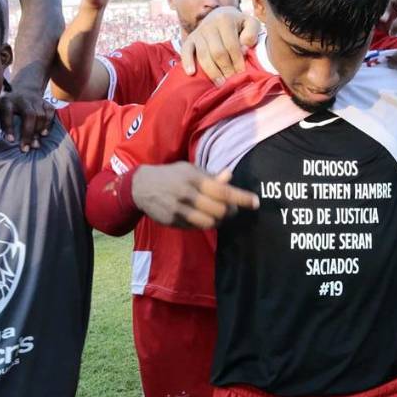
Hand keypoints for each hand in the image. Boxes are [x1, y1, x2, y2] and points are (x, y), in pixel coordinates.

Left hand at [0, 86, 55, 151]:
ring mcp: (35, 99)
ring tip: (36, 144)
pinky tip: (44, 133)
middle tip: (26, 149)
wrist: (22, 87)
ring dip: (39, 131)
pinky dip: (48, 123)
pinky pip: (50, 111)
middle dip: (28, 133)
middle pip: (29, 115)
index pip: (8, 114)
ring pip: (40, 115)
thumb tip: (1, 140)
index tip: (11, 141)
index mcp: (7, 101)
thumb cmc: (8, 104)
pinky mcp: (45, 101)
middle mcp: (22, 99)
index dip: (9, 128)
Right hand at [131, 162, 259, 228]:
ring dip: (219, 220)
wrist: (141, 186)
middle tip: (233, 208)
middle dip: (230, 211)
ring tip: (220, 213)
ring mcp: (179, 209)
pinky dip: (205, 223)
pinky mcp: (173, 221)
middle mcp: (187, 194)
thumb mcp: (190, 170)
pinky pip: (196, 227)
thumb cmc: (172, 175)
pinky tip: (204, 216)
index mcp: (194, 178)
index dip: (242, 198)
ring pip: (209, 222)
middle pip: (219, 210)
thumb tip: (230, 176)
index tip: (255, 202)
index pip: (223, 191)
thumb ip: (210, 176)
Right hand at [181, 6, 259, 82]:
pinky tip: (191, 73)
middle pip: (217, 52)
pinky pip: (185, 51)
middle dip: (226, 69)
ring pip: (203, 56)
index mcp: (225, 20)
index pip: (231, 45)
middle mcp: (209, 25)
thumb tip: (244, 47)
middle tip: (232, 82)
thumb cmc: (239, 24)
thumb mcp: (250, 23)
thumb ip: (252, 33)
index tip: (242, 74)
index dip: (237, 61)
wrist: (220, 14)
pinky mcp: (189, 39)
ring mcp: (198, 33)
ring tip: (220, 84)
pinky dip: (187, 62)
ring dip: (212, 72)